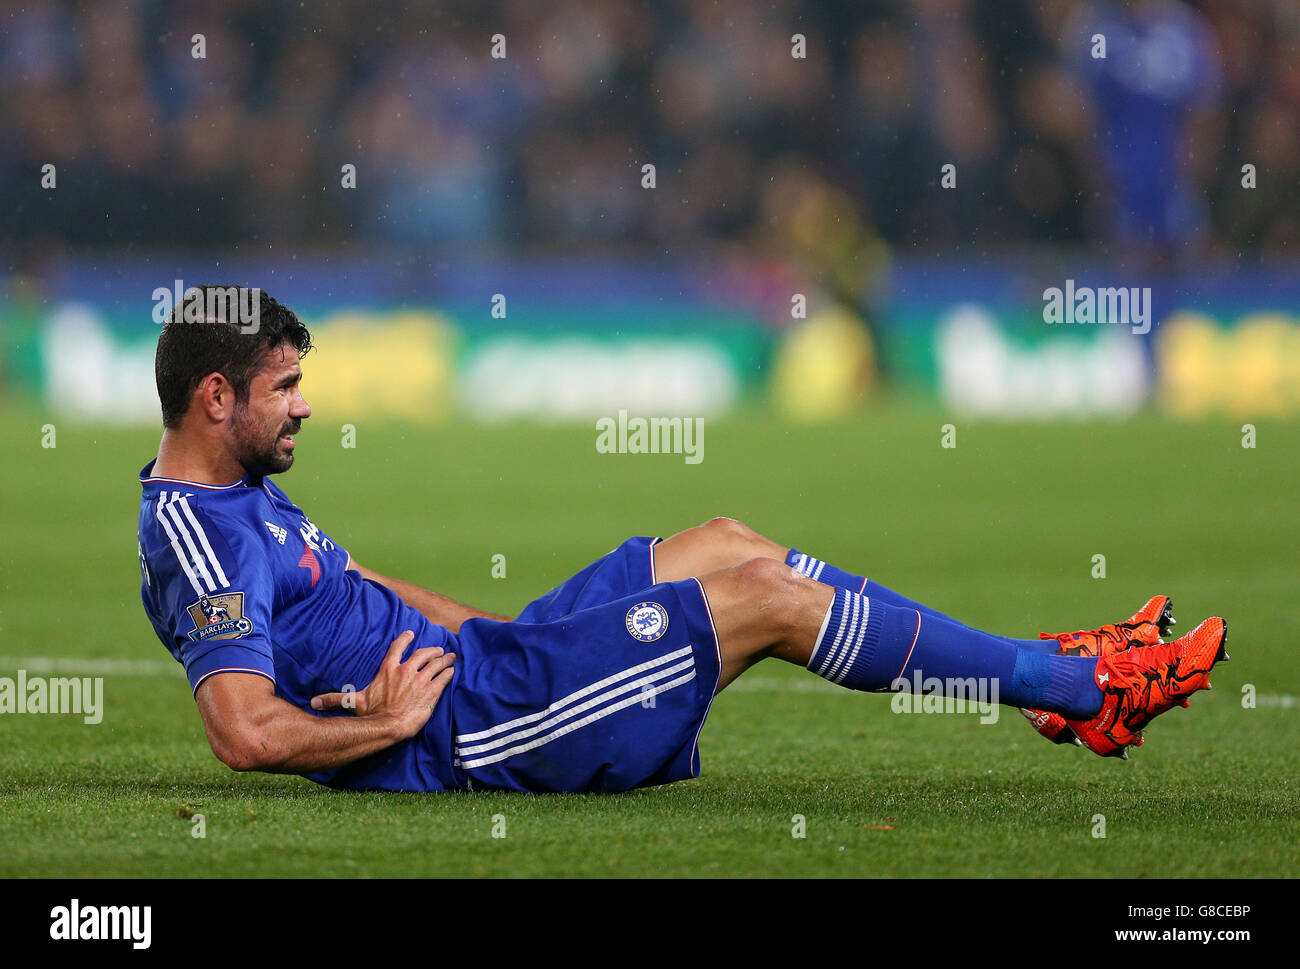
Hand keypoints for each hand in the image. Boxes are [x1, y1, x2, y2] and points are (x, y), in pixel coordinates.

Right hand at [310, 630, 455, 739]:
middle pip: (423, 653)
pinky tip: (453, 672)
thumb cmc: (373, 714)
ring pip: (437, 663)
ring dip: (445, 659)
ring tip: (451, 657)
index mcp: (389, 669)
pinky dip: (449, 673)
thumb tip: (313, 701)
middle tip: (440, 649)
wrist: (391, 725)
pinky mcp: (432, 691)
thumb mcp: (355, 703)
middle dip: (433, 649)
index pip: (397, 647)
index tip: (411, 633)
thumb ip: (336, 699)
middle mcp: (406, 670)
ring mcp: (421, 679)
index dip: (405, 639)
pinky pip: (444, 678)